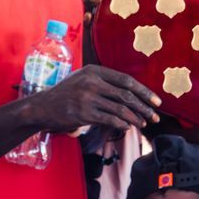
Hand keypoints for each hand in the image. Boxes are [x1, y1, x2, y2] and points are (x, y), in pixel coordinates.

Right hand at [29, 64, 159, 131]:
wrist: (42, 107)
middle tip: (156, 116)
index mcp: (94, 71)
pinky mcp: (83, 113)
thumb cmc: (66, 94)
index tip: (156, 101)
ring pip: (120, 108)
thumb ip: (104, 82)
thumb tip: (131, 93)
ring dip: (135, 118)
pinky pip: (109, 119)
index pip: (126, 80)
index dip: (144, 91)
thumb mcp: (83, 80)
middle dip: (144, 106)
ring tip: (144, 123)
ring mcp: (87, 97)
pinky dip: (122, 124)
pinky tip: (128, 127)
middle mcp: (92, 82)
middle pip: (126, 94)